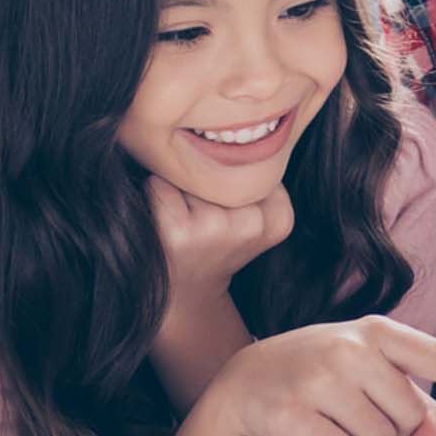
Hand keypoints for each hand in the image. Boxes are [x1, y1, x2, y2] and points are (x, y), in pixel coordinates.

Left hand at [146, 175, 292, 312]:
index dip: (234, 182)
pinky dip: (156, 193)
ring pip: (191, 174)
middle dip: (209, 183)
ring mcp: (215, 229)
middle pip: (221, 167)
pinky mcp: (179, 232)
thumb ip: (256, 180)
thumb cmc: (217, 243)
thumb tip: (220, 144)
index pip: (252, 165)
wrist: (186, 291)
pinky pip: (159, 184)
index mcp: (278, 221)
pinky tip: (166, 221)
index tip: (230, 211)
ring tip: (186, 219)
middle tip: (205, 219)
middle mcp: (251, 225)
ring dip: (181, 188)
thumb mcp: (256, 217)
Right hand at [211, 316, 435, 435]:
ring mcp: (319, 379)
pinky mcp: (293, 412)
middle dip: (392, 428)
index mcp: (376, 331)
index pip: (435, 354)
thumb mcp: (370, 373)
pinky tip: (316, 434)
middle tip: (356, 408)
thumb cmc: (323, 374)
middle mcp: (349, 348)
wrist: (247, 380)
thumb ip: (417, 405)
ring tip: (335, 418)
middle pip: (410, 416)